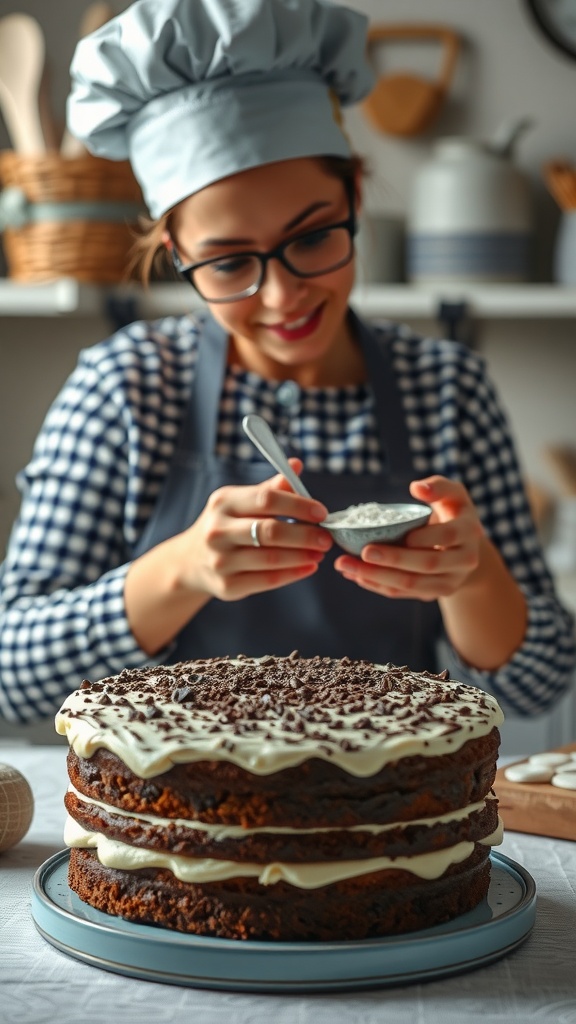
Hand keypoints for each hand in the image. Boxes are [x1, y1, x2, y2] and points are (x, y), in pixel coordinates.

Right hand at [172, 458, 332, 600]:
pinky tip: (309, 566)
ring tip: (320, 552)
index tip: (321, 512)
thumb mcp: (239, 501)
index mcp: (224, 502)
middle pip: (270, 531)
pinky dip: (293, 574)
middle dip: (305, 534)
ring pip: (271, 558)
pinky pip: (267, 580)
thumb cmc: (226, 525)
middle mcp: (218, 531)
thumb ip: (269, 488)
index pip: (266, 499)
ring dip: (302, 555)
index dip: (298, 505)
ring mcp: (221, 561)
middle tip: (326, 537)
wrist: (191, 561)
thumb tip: (295, 465)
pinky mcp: (227, 586)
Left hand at [333, 475, 484, 600]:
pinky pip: (402, 592)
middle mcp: (463, 562)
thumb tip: (416, 488)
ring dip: (377, 577)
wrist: (465, 547)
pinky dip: (377, 585)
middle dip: (394, 560)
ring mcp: (448, 582)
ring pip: (412, 584)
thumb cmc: (452, 513)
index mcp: (469, 533)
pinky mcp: (431, 594)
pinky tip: (354, 575)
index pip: (448, 536)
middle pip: (427, 564)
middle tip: (364, 552)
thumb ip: (438, 487)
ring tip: (346, 566)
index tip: (402, 535)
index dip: (425, 537)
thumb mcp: (453, 494)